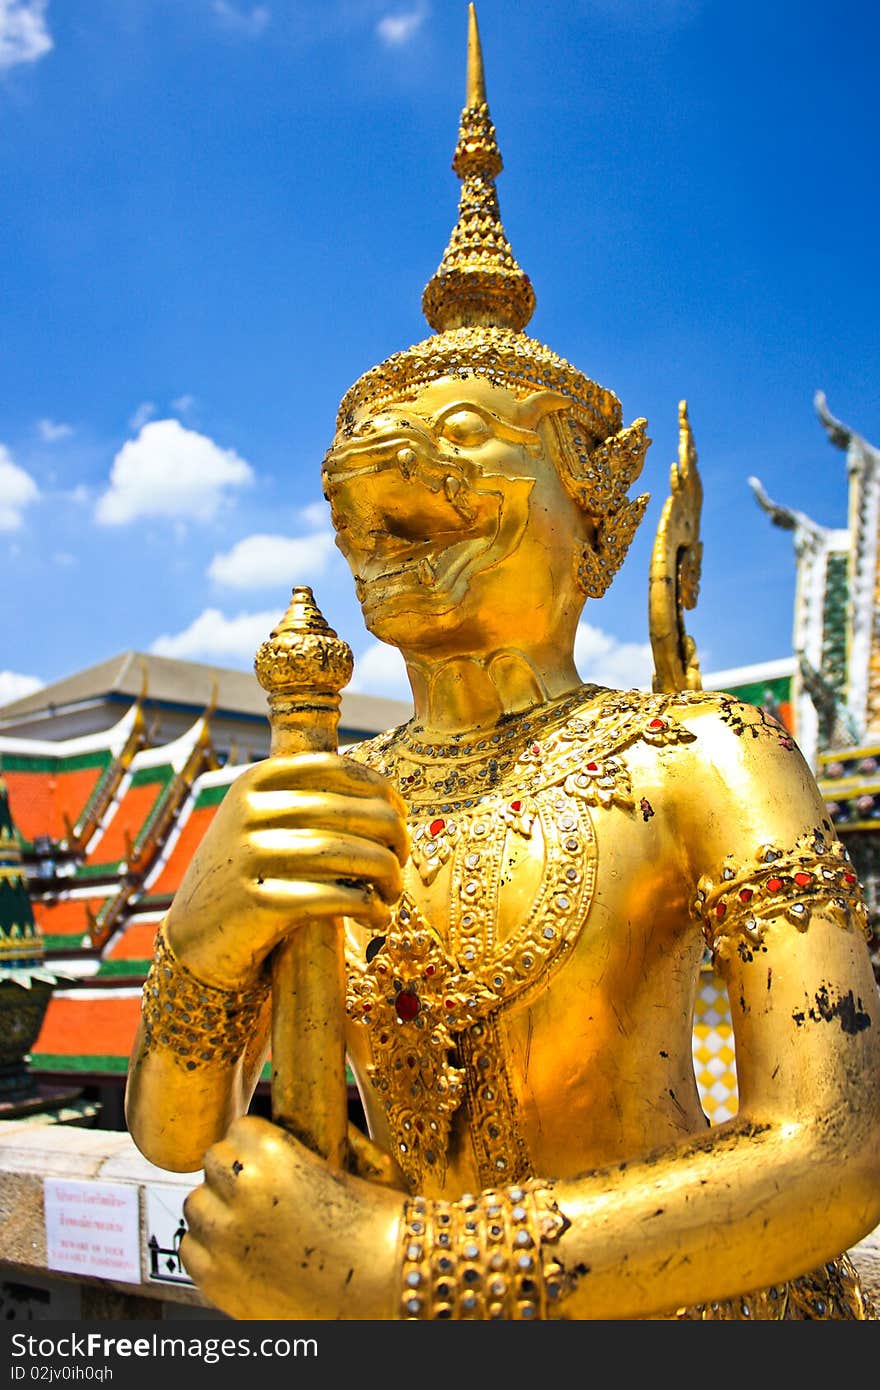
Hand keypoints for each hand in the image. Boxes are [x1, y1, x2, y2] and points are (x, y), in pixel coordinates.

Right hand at [165, 753, 407, 989]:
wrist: (194, 941)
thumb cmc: (248, 879)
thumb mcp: (261, 825)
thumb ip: (308, 801)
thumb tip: (388, 797)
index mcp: (256, 782)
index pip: (339, 769)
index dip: (382, 791)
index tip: (401, 817)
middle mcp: (250, 811)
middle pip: (354, 813)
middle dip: (394, 839)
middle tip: (400, 863)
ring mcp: (250, 856)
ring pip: (351, 854)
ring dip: (388, 877)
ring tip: (391, 894)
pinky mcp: (258, 904)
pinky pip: (337, 897)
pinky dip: (371, 908)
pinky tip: (378, 918)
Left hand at [180, 1116, 402, 1319]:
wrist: (386, 1295)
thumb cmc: (387, 1232)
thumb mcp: (376, 1167)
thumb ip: (347, 1138)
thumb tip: (331, 1124)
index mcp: (274, 1152)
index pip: (240, 1128)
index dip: (258, 1142)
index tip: (270, 1156)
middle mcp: (241, 1189)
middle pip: (213, 1161)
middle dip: (235, 1171)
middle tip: (262, 1189)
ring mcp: (224, 1236)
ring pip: (197, 1204)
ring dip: (219, 1208)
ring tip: (251, 1222)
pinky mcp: (215, 1279)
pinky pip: (191, 1248)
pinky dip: (210, 1248)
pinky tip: (242, 1252)